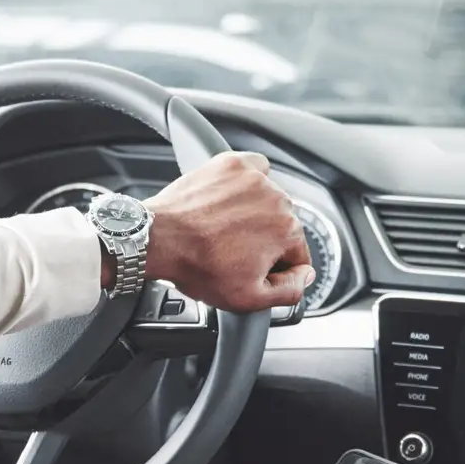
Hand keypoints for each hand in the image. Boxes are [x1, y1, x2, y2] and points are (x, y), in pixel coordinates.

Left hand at [141, 152, 312, 311]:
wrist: (159, 239)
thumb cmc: (198, 267)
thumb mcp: (249, 299)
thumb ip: (290, 291)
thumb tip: (305, 276)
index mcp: (288, 232)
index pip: (296, 254)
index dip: (276, 267)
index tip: (252, 268)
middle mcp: (277, 200)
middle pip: (282, 225)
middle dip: (264, 239)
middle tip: (233, 251)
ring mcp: (255, 179)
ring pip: (268, 199)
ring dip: (254, 212)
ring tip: (225, 227)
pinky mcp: (233, 164)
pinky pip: (255, 168)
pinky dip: (247, 182)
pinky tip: (231, 198)